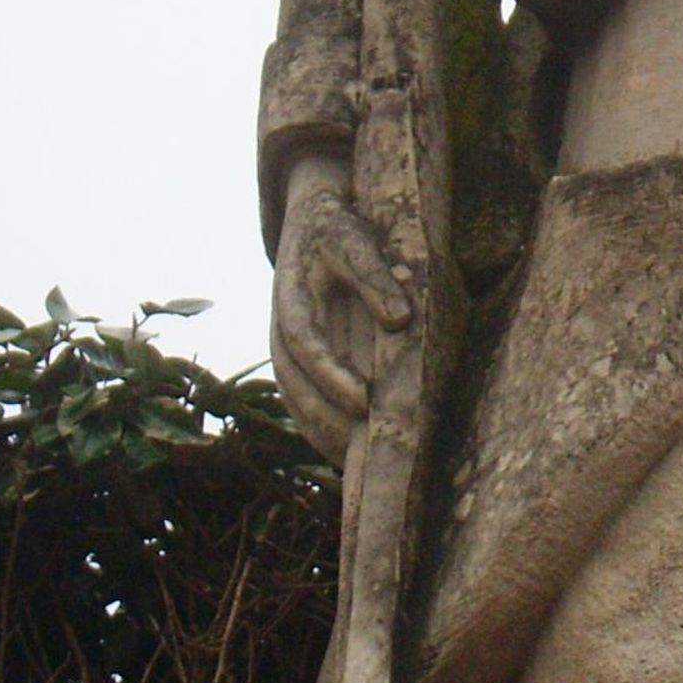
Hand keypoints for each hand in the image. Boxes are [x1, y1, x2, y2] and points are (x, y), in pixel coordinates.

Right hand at [271, 153, 411, 464]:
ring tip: (354, 464)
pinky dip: (319, 425)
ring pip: (295, 397)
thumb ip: (376, 278)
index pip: (307, 346)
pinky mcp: (297, 356)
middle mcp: (281, 329)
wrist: (313, 218)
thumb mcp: (356, 243)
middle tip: (364, 447)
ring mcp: (285, 345)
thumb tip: (400, 321)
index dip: (332, 375)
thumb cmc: (339, 228)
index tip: (364, 401)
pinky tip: (344, 451)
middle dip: (327, 417)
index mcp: (292, 301)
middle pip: (296, 383)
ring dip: (320, 431)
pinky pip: (301, 398)